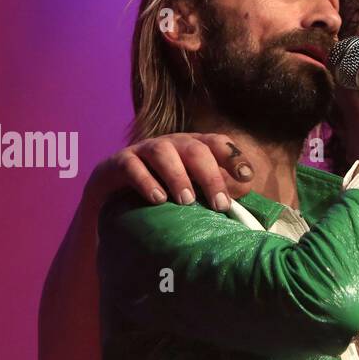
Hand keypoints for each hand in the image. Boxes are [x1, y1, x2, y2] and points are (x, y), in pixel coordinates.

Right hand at [84, 133, 249, 209]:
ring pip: (163, 152)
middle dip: (210, 176)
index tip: (247, 177)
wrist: (111, 201)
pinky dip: (144, 180)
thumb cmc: (162, 200)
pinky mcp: (118, 163)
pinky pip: (131, 165)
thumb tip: (247, 216)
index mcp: (193, 148)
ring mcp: (143, 151)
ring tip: (186, 201)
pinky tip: (156, 199)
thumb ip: (215, 200)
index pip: (217, 143)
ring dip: (177, 176)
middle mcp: (171, 145)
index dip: (233, 156)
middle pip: (194, 149)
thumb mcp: (191, 197)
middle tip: (219, 205)